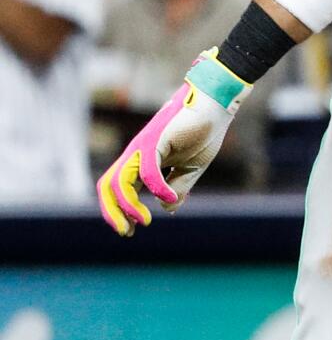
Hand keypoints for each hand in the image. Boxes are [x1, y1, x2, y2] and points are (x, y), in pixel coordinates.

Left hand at [96, 49, 246, 236]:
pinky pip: (146, 171)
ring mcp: (143, 148)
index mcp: (144, 161)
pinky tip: (170, 199)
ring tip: (143, 221)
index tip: (132, 229)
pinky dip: (156, 189)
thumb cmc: (204, 133)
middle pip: (109, 185)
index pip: (120, 187)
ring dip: (127, 205)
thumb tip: (167, 208)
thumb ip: (178, 188)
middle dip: (112, 212)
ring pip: (119, 181)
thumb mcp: (191, 169)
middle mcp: (137, 155)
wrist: (214, 107)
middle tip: (126, 232)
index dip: (120, 210)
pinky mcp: (155, 142)